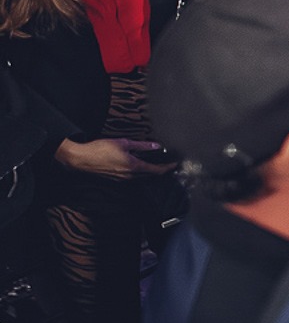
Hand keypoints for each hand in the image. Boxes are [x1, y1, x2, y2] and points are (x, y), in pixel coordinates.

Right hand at [53, 138, 174, 179]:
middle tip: (168, 164)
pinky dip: (140, 173)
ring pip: (142, 177)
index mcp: (134, 167)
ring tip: (156, 164)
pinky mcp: (115, 179)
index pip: (156, 170)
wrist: (80, 159)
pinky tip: (139, 166)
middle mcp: (130, 176)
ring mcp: (122, 179)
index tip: (175, 164)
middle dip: (161, 170)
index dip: (167, 168)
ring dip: (150, 172)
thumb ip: (141, 145)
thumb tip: (156, 146)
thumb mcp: (123, 143)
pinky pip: (132, 177)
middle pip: (150, 175)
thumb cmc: (99, 150)